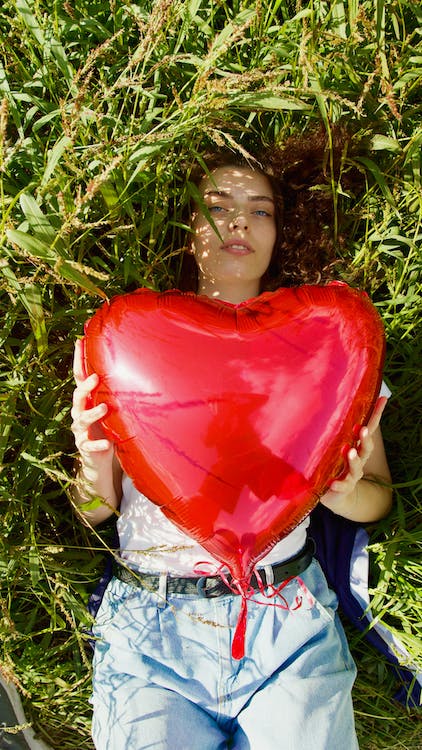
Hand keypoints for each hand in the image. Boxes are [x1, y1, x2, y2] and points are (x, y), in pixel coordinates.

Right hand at [71, 339, 113, 480]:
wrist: (99, 458)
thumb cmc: (107, 427)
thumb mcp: (110, 407)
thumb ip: (114, 391)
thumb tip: (136, 365)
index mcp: (85, 401)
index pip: (79, 378)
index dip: (77, 361)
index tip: (79, 342)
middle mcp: (79, 413)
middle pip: (77, 396)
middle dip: (85, 387)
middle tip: (96, 378)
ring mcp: (80, 431)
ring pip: (81, 420)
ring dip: (92, 413)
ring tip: (104, 408)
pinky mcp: (85, 447)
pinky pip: (89, 445)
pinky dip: (98, 444)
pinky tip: (107, 444)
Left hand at [320, 397, 387, 511]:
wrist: (337, 495)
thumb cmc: (335, 463)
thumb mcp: (335, 444)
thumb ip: (334, 428)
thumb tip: (328, 399)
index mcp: (357, 446)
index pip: (369, 428)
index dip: (376, 414)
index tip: (382, 399)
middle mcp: (357, 459)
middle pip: (365, 448)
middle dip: (365, 438)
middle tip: (362, 429)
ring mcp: (350, 475)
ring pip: (355, 467)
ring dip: (353, 459)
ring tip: (349, 451)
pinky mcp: (341, 488)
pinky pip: (340, 487)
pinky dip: (338, 484)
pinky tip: (333, 483)